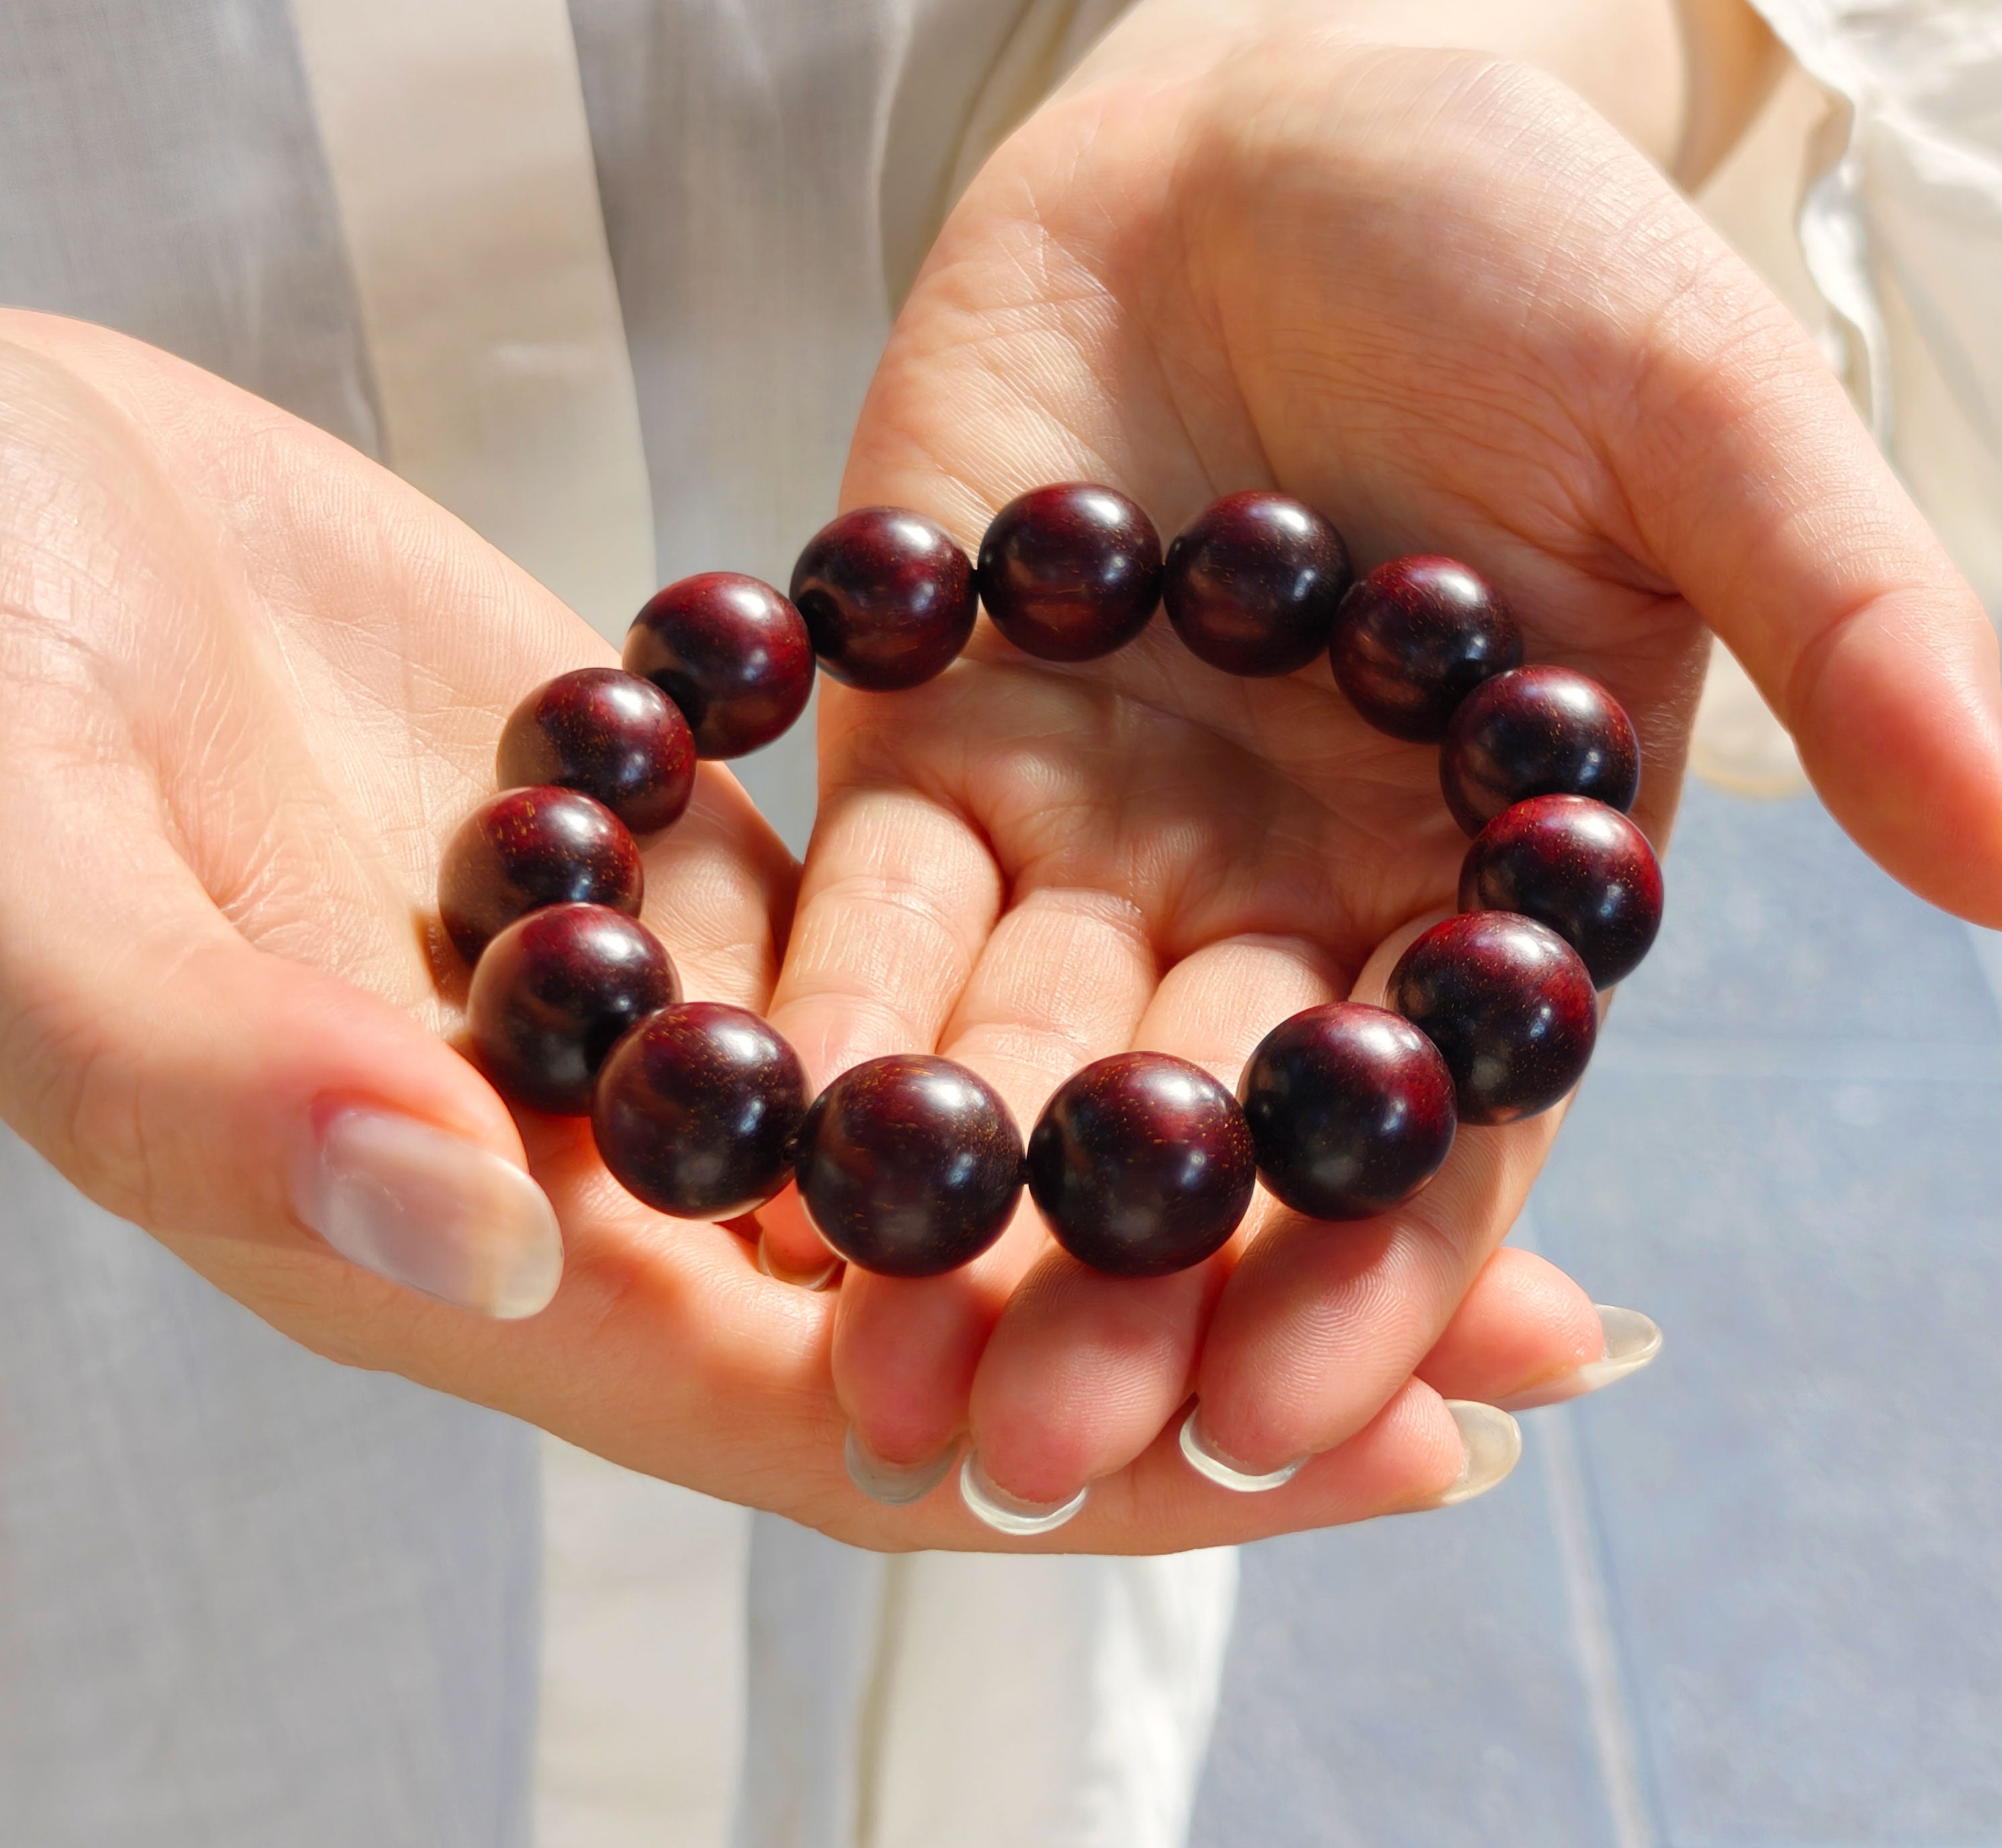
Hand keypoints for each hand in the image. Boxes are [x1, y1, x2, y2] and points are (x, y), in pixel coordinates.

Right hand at [0, 308, 1619, 1546]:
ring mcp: (650, 1003)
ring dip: (1201, 1125)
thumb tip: (488, 1226)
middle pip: (963, 1288)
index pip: (831, 1414)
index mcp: (452, 1234)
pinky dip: (1080, 954)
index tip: (1388, 1450)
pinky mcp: (684, 852)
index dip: (1104, 1455)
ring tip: (1465, 1102)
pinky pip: (921, 936)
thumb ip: (242, 1081)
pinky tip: (1258, 922)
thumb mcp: (46, 885)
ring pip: (974, 1115)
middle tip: (1546, 1320)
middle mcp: (588, 1156)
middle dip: (1240, 1313)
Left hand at [754, 37, 2001, 1526]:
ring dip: (943, 1206)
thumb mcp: (1709, 415)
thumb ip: (1851, 630)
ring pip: (1018, 1059)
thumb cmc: (1515, 247)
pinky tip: (747, 1123)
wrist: (1263, 127)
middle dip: (1116, 1292)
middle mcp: (1281, 888)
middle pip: (1203, 1134)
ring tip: (861, 1368)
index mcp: (1474, 870)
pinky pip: (873, 901)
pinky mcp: (932, 731)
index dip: (1363, 1278)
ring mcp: (1096, 824)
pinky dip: (816, 1008)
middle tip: (1025, 1455)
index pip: (1431, 1123)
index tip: (1278, 1422)